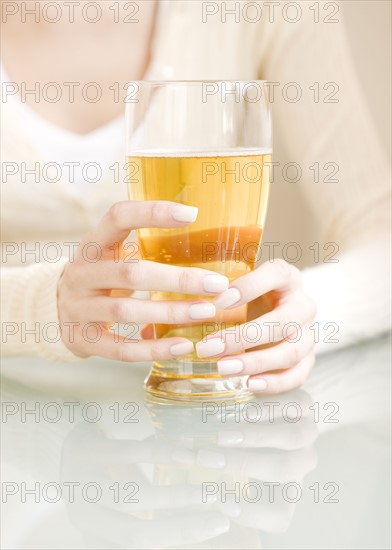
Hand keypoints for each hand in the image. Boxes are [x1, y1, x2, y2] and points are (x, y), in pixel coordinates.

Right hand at [58, 201, 228, 360]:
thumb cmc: (103, 275)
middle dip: (177, 279)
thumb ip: (146, 244)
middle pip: (130, 272)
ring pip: (125, 311)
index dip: (151, 213)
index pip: (117, 218)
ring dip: (169, 312)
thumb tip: (207, 236)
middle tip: (216, 284)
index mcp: (92, 244)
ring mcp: (77, 308)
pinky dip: (153, 348)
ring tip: (206, 312)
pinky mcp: (82, 339)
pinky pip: (121, 348)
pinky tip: (183, 345)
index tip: (191, 214)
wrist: (59, 311)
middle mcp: (80, 273)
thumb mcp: (113, 253)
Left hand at [196, 259, 316, 393]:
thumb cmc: (251, 295)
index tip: (217, 301)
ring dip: (255, 362)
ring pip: (290, 352)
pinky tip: (249, 384)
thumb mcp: (238, 284)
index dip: (250, 287)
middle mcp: (303, 304)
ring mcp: (308, 333)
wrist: (277, 310)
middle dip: (243, 337)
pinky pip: (297, 375)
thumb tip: (177, 316)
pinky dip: (274, 383)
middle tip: (209, 347)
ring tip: (222, 368)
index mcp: (287, 277)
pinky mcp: (307, 359)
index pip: (276, 274)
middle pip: (283, 322)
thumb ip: (217, 291)